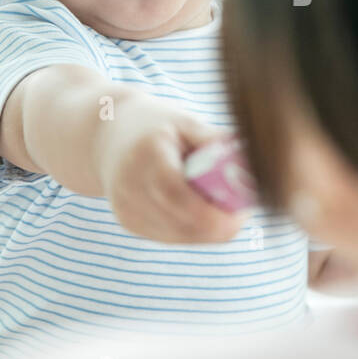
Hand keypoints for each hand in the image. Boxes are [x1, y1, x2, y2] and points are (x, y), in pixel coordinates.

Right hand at [93, 93, 252, 243]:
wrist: (105, 136)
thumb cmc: (153, 124)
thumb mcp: (184, 121)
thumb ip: (214, 142)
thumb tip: (253, 160)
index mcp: (147, 156)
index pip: (180, 196)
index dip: (216, 212)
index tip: (245, 209)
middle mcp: (130, 187)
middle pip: (185, 223)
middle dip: (221, 222)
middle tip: (242, 208)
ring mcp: (126, 209)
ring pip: (182, 236)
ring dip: (209, 228)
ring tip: (222, 204)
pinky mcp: (129, 223)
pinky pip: (172, 237)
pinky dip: (192, 229)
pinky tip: (199, 210)